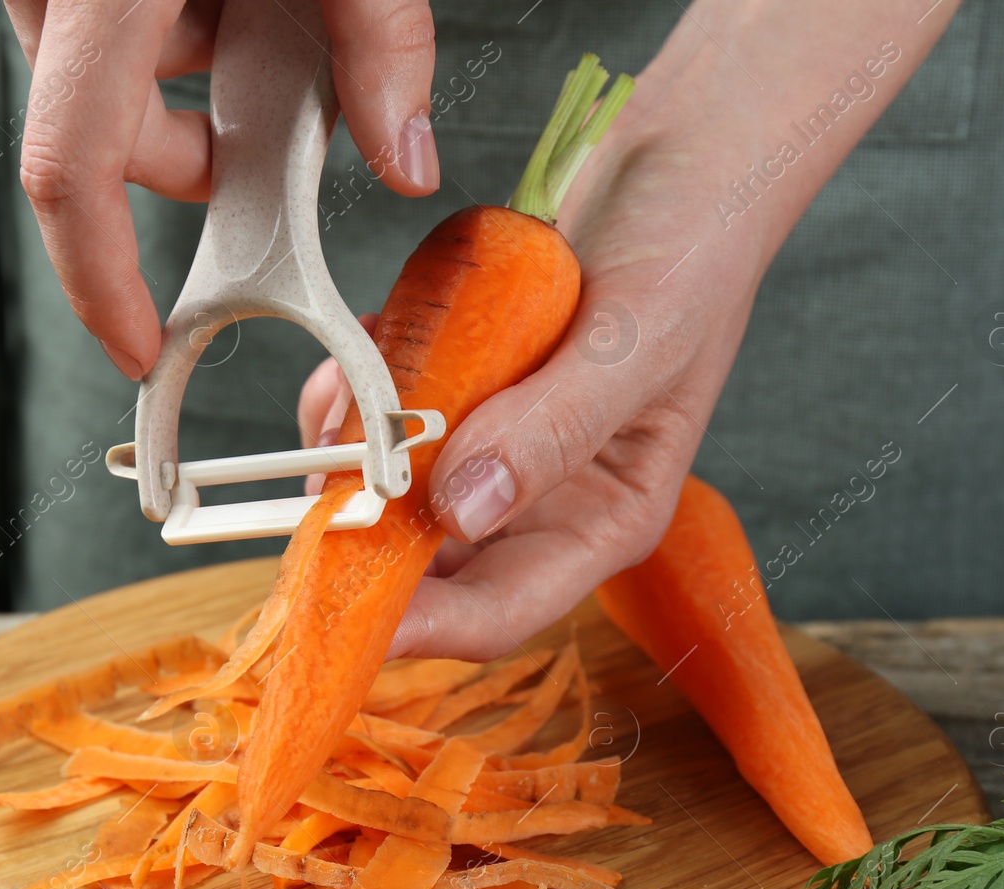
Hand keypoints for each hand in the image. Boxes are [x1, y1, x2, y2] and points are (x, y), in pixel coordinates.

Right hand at [8, 0, 440, 377]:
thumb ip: (381, 40)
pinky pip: (110, 37)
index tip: (139, 346)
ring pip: (108, 89)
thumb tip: (406, 161)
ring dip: (192, 90)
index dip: (100, 279)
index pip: (72, 170)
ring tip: (267, 26)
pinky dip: (176, 39)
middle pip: (100, 139)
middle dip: (192, 163)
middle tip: (270, 137)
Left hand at [299, 121, 768, 660]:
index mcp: (603, 518)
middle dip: (359, 532)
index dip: (417, 626)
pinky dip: (357, 386)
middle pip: (425, 563)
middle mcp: (540, 497)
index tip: (336, 608)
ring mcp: (491, 440)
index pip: (499, 609)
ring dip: (350, 448)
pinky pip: (378, 415)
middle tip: (307, 484)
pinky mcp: (457, 387)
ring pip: (387, 491)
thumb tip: (462, 510)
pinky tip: (374, 335)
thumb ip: (553, 428)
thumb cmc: (695, 244)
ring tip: (353, 386)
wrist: (685, 146)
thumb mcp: (638, 338)